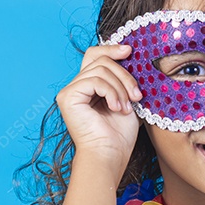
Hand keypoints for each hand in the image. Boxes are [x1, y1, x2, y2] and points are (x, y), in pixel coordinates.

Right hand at [56, 43, 142, 165]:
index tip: (130, 51)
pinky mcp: (67, 97)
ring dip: (120, 87)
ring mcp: (69, 91)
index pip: (95, 56)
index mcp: (89, 86)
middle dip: (124, 74)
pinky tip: (117, 108)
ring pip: (100, 69)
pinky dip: (111, 92)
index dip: (111, 49)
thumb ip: (124, 79)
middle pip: (100, 59)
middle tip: (137, 95)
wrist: (110, 155)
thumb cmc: (119, 135)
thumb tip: (129, 54)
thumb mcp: (127, 100)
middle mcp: (76, 86)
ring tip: (126, 107)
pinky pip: (94, 80)